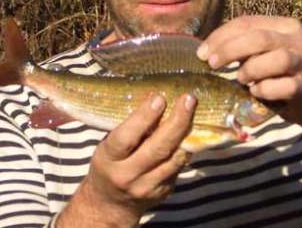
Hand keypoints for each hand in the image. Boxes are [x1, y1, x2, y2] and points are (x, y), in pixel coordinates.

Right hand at [57, 93, 195, 227]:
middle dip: (177, 121)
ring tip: (193, 112)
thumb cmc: (110, 163)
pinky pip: (179, 167)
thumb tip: (154, 97)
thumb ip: (128, 127)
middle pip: (159, 147)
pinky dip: (185, 149)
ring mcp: (146, 187)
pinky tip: (188, 133)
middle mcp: (127, 175)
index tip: (160, 98)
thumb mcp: (108, 146)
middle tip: (189, 99)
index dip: (144, 117)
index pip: (126, 137)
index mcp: (109, 159)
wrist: (110, 204)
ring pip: (174, 158)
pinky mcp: (163, 193)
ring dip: (187, 134)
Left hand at [198, 15, 301, 162]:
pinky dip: (263, 90)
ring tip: (241, 79)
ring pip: (276, 60)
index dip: (220, 36)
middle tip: (211, 64)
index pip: (246, 22)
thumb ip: (240, 44)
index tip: (201, 52)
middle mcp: (296, 39)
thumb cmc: (277, 72)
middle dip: (230, 50)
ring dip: (251, 70)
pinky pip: (281, 87)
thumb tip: (204, 50)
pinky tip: (256, 92)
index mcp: (283, 25)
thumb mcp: (261, 51)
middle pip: (260, 38)